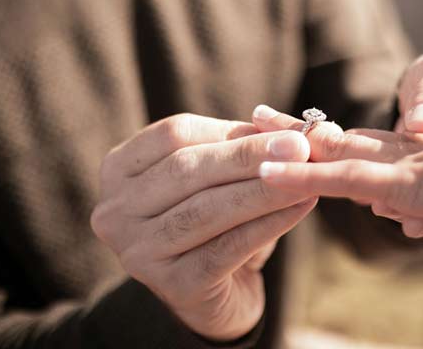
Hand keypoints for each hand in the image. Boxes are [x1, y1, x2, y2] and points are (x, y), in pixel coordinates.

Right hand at [90, 114, 315, 340]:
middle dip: (249, 157)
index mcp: (120, 170)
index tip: (281, 129)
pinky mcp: (172, 286)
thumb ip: (240, 149)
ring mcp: (138, 252)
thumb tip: (287, 129)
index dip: (231, 130)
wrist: (219, 294)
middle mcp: (116, 211)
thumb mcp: (221, 178)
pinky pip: (227, 248)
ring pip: (207, 210)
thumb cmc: (219, 223)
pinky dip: (269, 224)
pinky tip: (300, 208)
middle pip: (187, 170)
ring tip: (306, 177)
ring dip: (264, 190)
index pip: (175, 135)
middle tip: (300, 147)